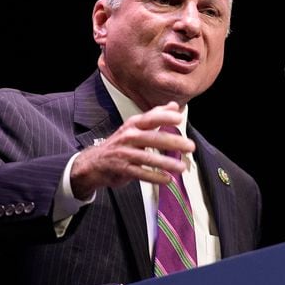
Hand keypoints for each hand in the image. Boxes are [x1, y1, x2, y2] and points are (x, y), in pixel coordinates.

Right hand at [70, 101, 194, 198]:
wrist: (95, 162)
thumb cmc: (121, 144)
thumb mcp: (135, 126)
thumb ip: (156, 116)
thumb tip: (174, 105)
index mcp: (133, 125)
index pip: (150, 118)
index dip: (164, 117)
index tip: (178, 119)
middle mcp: (129, 137)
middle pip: (152, 138)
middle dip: (173, 142)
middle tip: (189, 146)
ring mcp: (125, 153)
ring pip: (148, 158)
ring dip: (166, 163)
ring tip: (181, 167)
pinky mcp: (123, 169)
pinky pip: (141, 173)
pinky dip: (155, 177)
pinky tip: (167, 179)